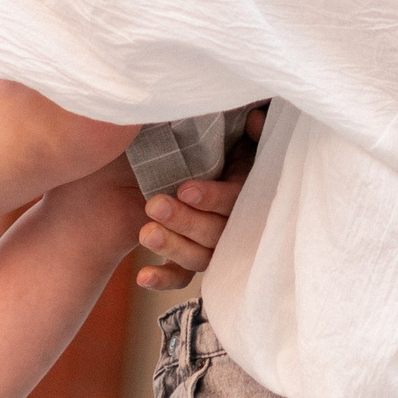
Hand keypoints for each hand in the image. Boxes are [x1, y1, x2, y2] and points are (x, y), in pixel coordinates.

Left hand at [133, 108, 262, 288]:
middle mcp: (234, 221)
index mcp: (247, 186)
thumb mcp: (230, 125)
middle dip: (186, 221)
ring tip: (146, 233)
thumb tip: (254, 119)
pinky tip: (142, 277)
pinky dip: (165, 278)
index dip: (213, 198)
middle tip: (155, 205)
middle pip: (217, 233)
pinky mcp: (191, 255)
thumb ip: (249, 127)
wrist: (179, 153)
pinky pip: (182, 275)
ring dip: (173, 248)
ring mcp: (213, 242)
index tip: (185, 189)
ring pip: (200, 257)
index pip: (236, 200)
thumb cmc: (211, 135)